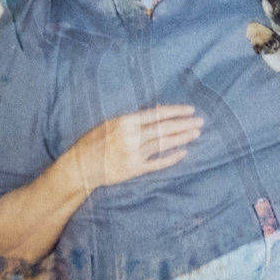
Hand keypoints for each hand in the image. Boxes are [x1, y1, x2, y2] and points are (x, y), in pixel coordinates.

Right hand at [65, 104, 202, 189]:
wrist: (80, 167)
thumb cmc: (93, 142)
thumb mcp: (110, 124)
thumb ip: (133, 120)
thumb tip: (158, 113)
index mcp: (125, 122)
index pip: (157, 114)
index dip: (175, 111)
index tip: (190, 110)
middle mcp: (131, 137)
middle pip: (164, 128)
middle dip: (184, 124)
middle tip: (200, 121)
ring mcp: (134, 154)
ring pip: (163, 144)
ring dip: (182, 138)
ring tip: (195, 133)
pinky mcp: (135, 169)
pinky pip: (158, 163)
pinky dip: (172, 158)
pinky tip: (184, 152)